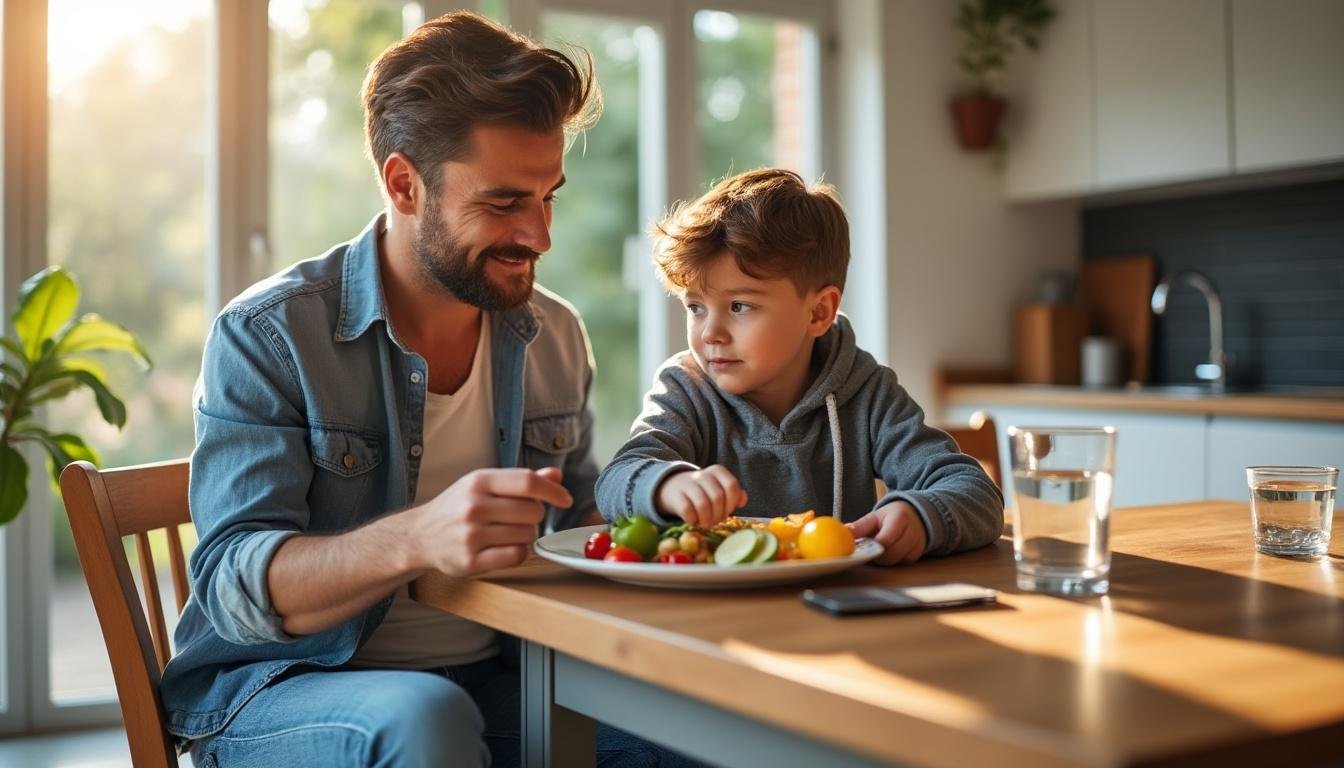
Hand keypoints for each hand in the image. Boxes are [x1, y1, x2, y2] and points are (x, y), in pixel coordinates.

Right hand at [409, 467, 570, 576]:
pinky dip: (517, 553)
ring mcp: (470, 535)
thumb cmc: (458, 506)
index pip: (527, 481)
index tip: (566, 500)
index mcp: (478, 481)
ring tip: (505, 532)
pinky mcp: (470, 561)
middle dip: (535, 516)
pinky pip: (516, 556)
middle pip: (533, 511)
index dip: (553, 491)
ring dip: (525, 535)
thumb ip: (520, 481)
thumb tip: (556, 474)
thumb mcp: (484, 485)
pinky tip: (502, 548)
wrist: (420, 535)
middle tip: (518, 518)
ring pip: (527, 535)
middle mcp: (473, 506)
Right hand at [654, 465, 746, 526]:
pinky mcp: (676, 495)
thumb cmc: (702, 491)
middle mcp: (703, 474)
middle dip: (719, 514)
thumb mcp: (719, 488)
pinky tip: (693, 520)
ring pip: (703, 504)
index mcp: (717, 471)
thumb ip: (733, 494)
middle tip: (716, 521)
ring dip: (706, 519)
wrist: (673, 487)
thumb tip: (743, 500)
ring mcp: (688, 484)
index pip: (731, 485)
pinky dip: (692, 519)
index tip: (727, 512)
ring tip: (706, 523)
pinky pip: (687, 510)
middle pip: (718, 497)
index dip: (732, 503)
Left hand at [847, 501, 926, 565]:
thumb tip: (845, 531)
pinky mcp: (918, 554)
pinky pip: (902, 563)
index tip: (864, 545)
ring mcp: (917, 544)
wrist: (915, 515)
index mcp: (899, 518)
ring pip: (896, 561)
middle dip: (877, 554)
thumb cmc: (892, 516)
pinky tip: (891, 550)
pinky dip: (894, 560)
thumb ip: (860, 526)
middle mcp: (912, 532)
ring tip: (882, 547)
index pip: (884, 540)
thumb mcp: (875, 516)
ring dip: (885, 558)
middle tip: (872, 547)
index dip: (872, 546)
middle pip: (890, 555)